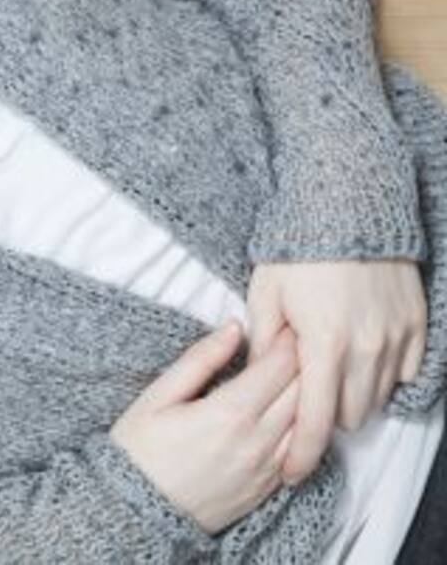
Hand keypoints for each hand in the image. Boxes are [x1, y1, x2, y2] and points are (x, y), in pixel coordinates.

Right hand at [111, 321, 300, 535]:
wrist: (136, 512)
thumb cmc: (140, 447)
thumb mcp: (159, 394)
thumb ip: (201, 359)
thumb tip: (234, 328)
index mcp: (229, 413)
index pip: (278, 367)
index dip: (287, 339)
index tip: (286, 320)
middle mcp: (258, 442)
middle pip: (302, 393)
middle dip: (305, 361)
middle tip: (298, 338)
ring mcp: (267, 469)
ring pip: (309, 423)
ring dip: (309, 394)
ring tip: (299, 370)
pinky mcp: (268, 489)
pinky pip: (302, 451)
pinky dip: (305, 425)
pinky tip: (293, 408)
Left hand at [245, 259, 426, 485]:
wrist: (348, 207)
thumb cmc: (298, 246)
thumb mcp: (264, 290)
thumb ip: (264, 339)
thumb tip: (261, 374)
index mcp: (324, 344)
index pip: (316, 420)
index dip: (303, 453)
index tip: (291, 470)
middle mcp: (367, 348)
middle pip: (349, 415)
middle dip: (325, 413)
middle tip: (303, 390)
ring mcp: (398, 338)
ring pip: (378, 396)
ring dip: (354, 394)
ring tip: (329, 365)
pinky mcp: (418, 326)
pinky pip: (405, 372)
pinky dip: (384, 373)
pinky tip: (360, 352)